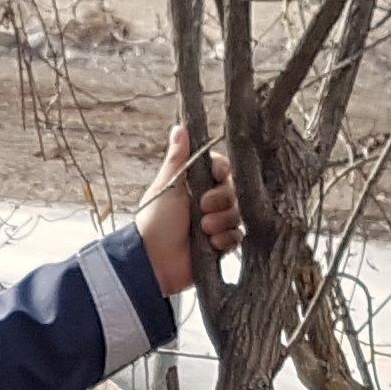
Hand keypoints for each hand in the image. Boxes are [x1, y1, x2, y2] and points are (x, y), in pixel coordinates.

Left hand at [136, 125, 242, 296]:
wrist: (153, 262)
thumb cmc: (155, 221)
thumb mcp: (167, 186)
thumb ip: (177, 158)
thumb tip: (180, 127)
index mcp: (194, 185)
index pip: (220, 169)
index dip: (222, 171)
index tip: (217, 174)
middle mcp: (206, 203)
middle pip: (232, 191)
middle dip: (220, 200)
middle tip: (202, 208)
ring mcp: (214, 224)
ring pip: (237, 214)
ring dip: (221, 222)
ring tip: (203, 230)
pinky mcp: (219, 245)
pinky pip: (237, 237)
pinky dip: (226, 240)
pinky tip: (212, 244)